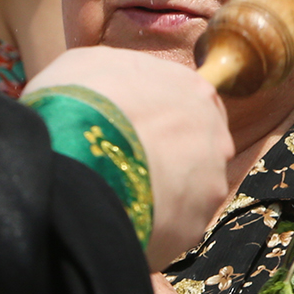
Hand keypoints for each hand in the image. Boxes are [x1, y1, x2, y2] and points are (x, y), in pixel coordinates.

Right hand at [26, 46, 233, 268]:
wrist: (77, 152)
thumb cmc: (81, 98)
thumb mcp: (92, 64)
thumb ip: (123, 74)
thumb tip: (120, 87)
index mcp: (196, 93)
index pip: (189, 108)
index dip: (159, 124)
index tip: (131, 135)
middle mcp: (216, 138)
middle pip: (193, 153)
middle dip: (163, 163)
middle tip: (123, 170)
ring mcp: (209, 185)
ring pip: (186, 194)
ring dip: (157, 198)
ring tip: (115, 200)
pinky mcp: (192, 225)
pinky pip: (170, 229)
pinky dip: (148, 229)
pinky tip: (118, 223)